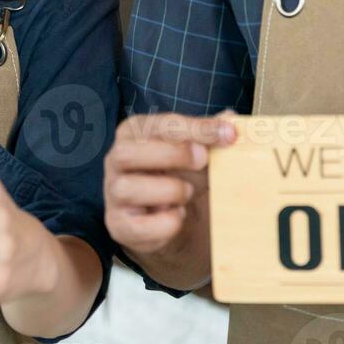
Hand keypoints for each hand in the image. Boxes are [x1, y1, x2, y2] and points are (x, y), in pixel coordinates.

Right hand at [103, 111, 236, 256]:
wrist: (168, 220)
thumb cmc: (179, 175)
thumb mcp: (196, 151)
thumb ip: (210, 135)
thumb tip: (231, 118)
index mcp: (133, 133)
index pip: (159, 125)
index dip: (196, 128)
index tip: (229, 134)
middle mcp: (115, 161)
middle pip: (127, 152)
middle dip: (172, 154)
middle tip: (204, 160)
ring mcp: (113, 194)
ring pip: (127, 189)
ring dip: (169, 190)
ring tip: (187, 193)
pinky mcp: (118, 225)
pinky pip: (138, 226)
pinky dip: (166, 222)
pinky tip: (177, 215)